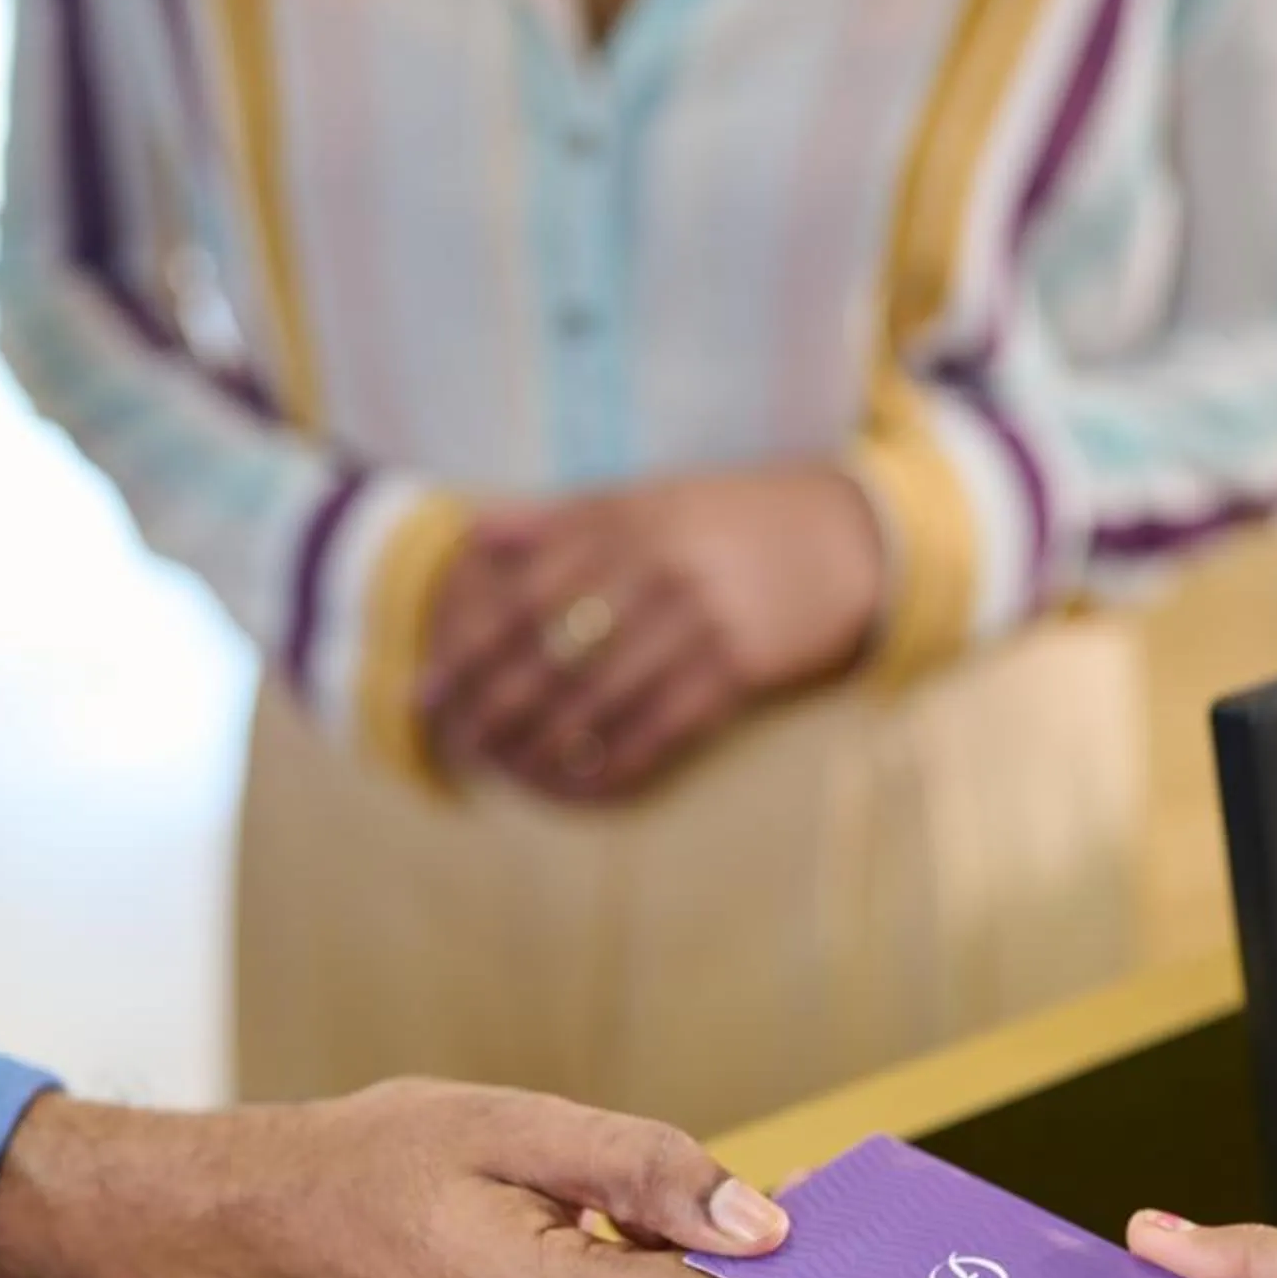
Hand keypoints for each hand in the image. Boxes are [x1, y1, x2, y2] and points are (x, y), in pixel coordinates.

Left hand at [420, 466, 886, 802]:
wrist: (850, 536)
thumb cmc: (735, 518)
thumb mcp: (652, 498)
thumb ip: (562, 517)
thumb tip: (474, 533)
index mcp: (625, 521)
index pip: (521, 596)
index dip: (467, 652)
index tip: (426, 692)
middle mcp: (657, 568)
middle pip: (551, 654)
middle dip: (496, 707)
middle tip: (460, 744)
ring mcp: (699, 620)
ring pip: (600, 698)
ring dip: (547, 743)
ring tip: (511, 770)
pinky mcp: (740, 668)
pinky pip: (662, 728)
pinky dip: (617, 760)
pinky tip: (585, 779)